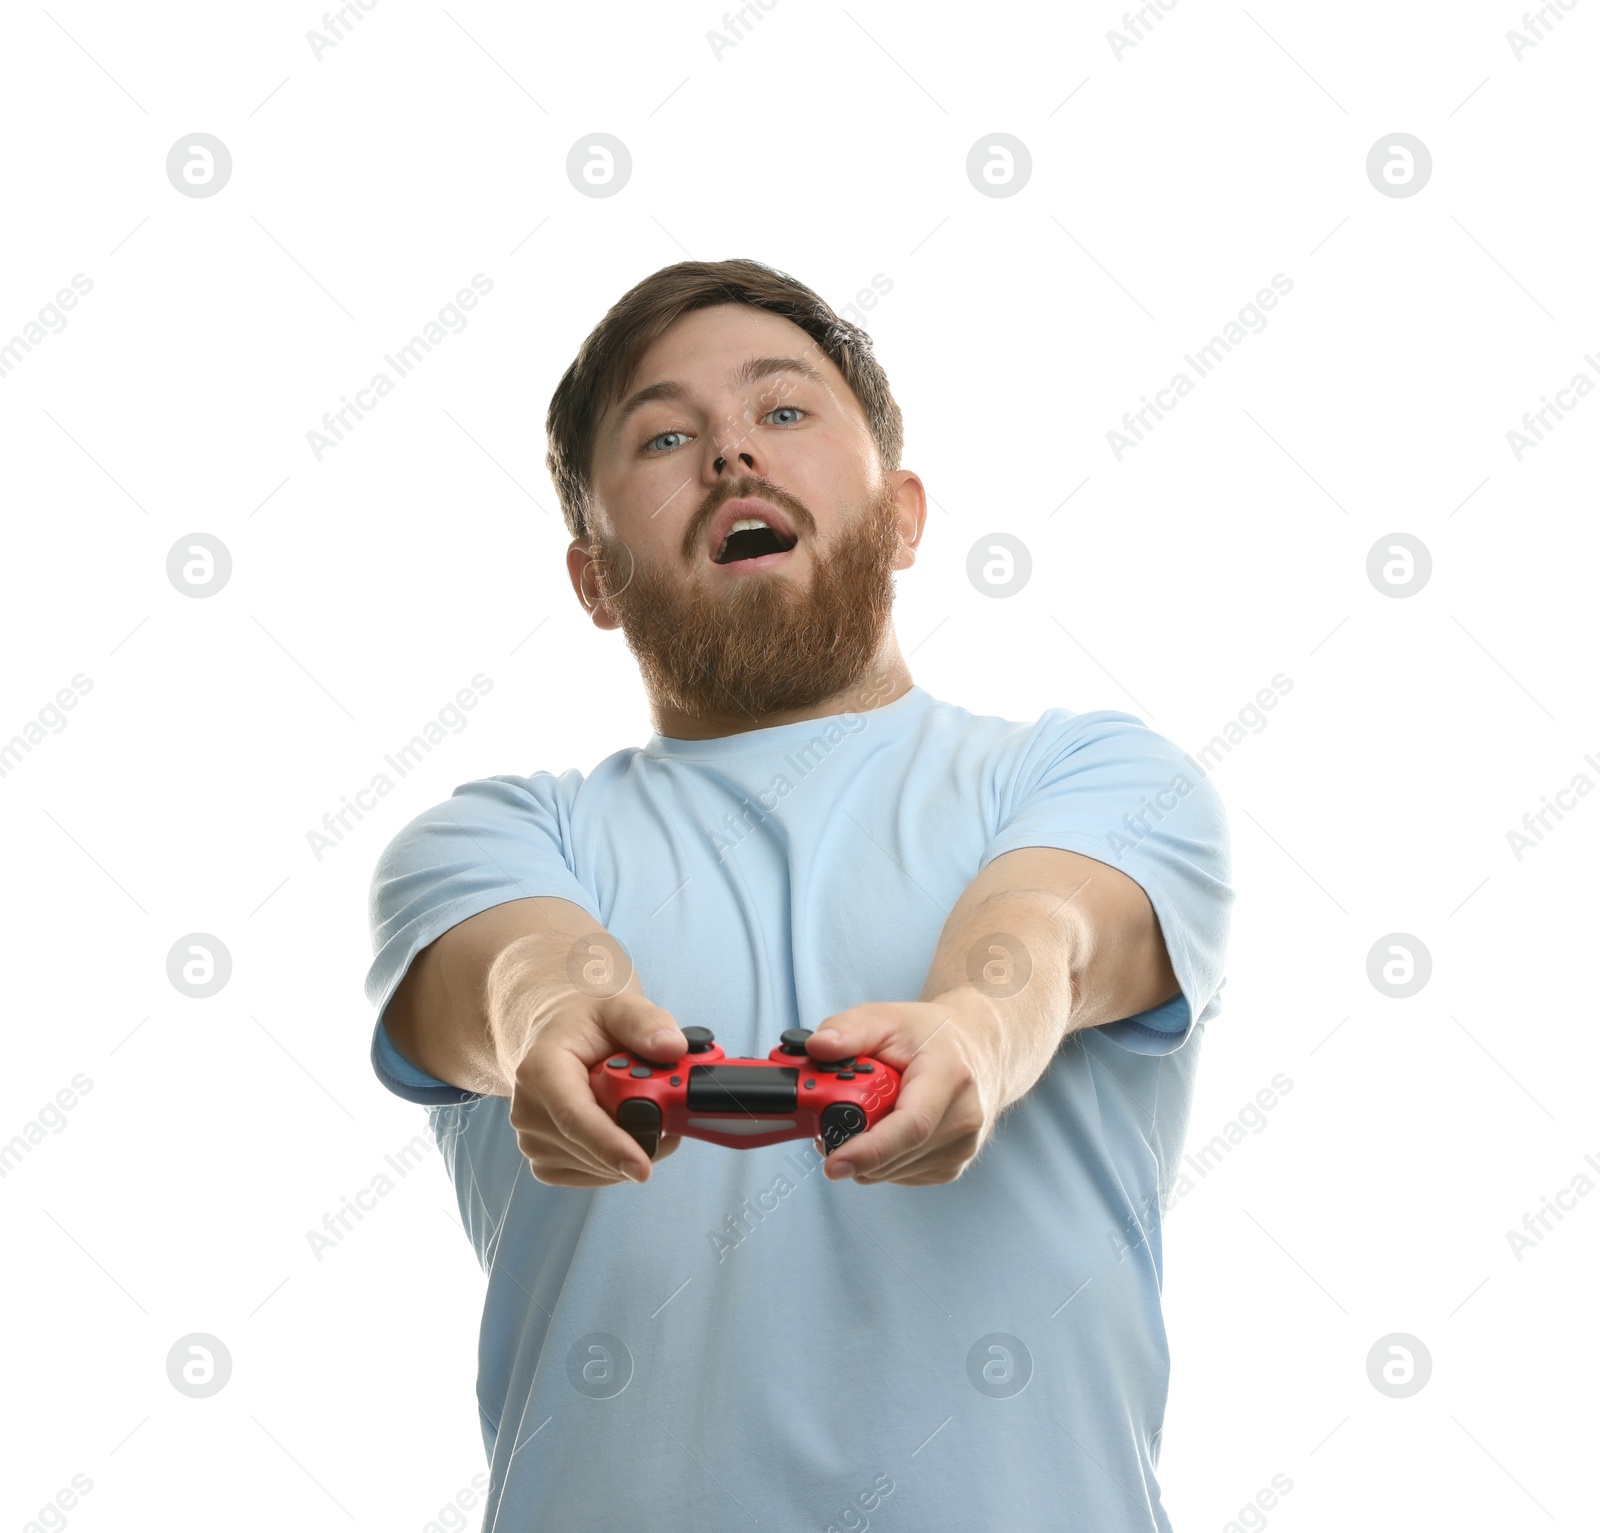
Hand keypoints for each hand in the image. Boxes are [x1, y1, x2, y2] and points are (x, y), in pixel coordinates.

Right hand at [505, 993, 686, 1186]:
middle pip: (591, 1149)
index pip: (574, 1117)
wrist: (561, 1035)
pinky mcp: (544, 1161)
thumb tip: (672, 1047)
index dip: (610, 1145)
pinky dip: (618, 1162)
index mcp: (541, 1069)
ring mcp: (532, 1141)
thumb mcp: (620, 1006)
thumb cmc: (588, 1022)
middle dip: (641, 1141)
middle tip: (674, 1116)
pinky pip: (592, 1175)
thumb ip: (646, 1023)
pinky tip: (627, 1130)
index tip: (643, 1168)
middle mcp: (528, 1110)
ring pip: (598, 1168)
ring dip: (633, 1150)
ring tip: (648, 1111)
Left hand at [805, 993, 1005, 1185]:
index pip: (911, 1126)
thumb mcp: (888, 1017)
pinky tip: (884, 1126)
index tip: (833, 1163)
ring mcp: (961, 1149)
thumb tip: (817, 1047)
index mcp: (950, 1077)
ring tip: (862, 1113)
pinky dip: (880, 1159)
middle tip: (825, 1119)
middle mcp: (964, 1119)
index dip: (870, 1150)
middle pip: (894, 1155)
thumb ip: (849, 1029)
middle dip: (850, 1146)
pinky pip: (897, 1175)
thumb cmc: (931, 1035)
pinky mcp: (951, 1168)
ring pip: (889, 1172)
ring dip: (863, 1153)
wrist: (979, 1051)